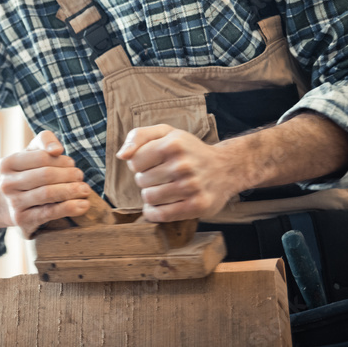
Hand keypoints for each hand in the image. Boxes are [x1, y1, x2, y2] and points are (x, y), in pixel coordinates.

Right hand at [0, 130, 91, 236]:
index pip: (41, 157)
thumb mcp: (34, 151)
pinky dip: (69, 208)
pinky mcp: (22, 221)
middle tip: (81, 176)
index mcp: (7, 163)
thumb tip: (56, 150)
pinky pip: (49, 213)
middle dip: (68, 175)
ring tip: (85, 189)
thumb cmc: (30, 172)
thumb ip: (45, 141)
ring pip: (48, 194)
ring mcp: (13, 203)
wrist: (15, 202)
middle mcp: (6, 184)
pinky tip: (83, 205)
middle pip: (45, 175)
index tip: (72, 163)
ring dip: (71, 190)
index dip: (61, 160)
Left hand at [116, 124, 239, 221]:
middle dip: (146, 180)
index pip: (134, 162)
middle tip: (160, 177)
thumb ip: (138, 137)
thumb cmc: (188, 149)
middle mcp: (183, 164)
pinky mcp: (197, 206)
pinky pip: (162, 215)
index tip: (150, 163)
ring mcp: (191, 186)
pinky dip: (154, 213)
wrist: (225, 167)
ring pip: (149, 198)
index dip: (138, 164)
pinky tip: (158, 207)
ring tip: (162, 189)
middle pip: (141, 181)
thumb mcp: (165, 133)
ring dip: (151, 196)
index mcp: (173, 143)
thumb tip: (122, 156)